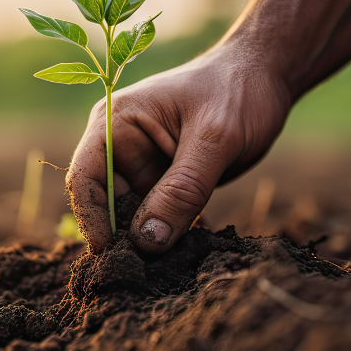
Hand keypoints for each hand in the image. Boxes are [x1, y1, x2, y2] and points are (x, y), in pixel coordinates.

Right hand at [66, 41, 291, 253]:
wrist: (266, 76)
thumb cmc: (237, 91)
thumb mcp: (215, 139)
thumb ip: (182, 189)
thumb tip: (147, 242)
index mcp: (115, 123)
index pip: (85, 178)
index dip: (91, 218)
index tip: (110, 255)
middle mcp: (120, 147)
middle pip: (105, 204)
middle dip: (121, 238)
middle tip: (143, 274)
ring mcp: (143, 166)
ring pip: (131, 216)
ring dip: (146, 241)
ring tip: (164, 269)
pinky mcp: (165, 182)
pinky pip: (157, 217)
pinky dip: (166, 235)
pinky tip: (181, 254)